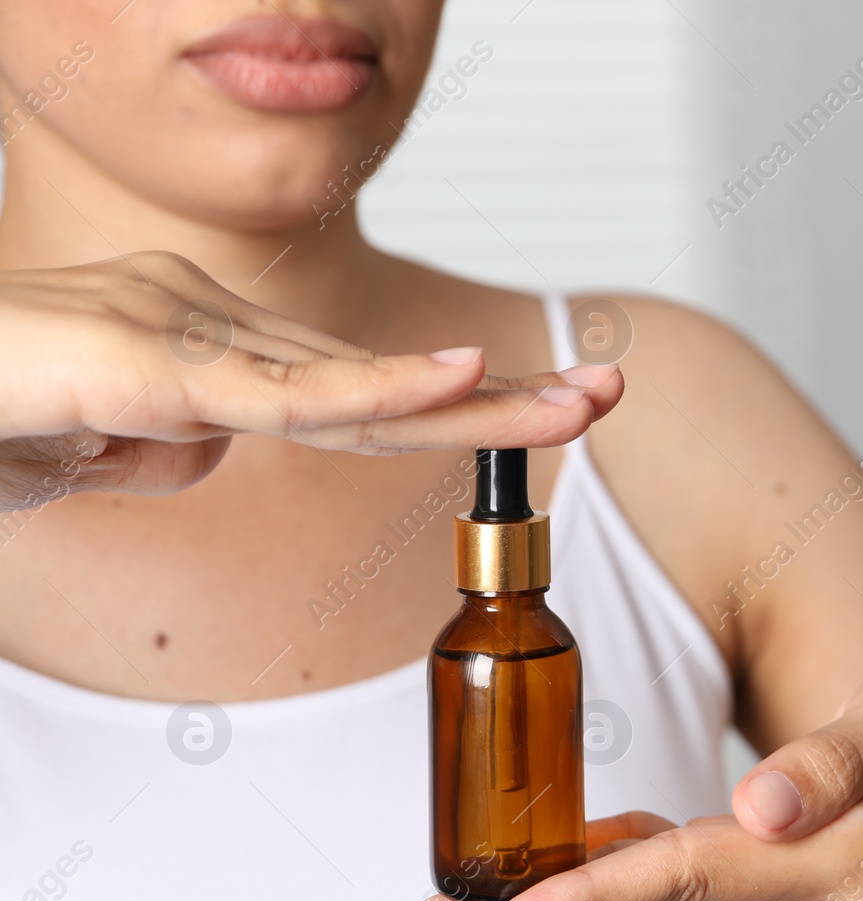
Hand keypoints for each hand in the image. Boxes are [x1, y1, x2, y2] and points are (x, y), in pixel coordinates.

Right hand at [0, 252, 621, 510]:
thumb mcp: (97, 452)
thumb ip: (171, 444)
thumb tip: (224, 445)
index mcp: (212, 355)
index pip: (360, 393)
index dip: (457, 406)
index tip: (542, 410)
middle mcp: (214, 329)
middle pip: (383, 377)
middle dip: (503, 390)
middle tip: (609, 386)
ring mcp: (185, 332)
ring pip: (355, 380)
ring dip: (477, 395)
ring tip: (581, 395)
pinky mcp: (146, 358)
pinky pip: (277, 390)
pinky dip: (371, 389)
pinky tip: (453, 381)